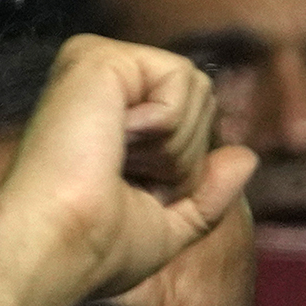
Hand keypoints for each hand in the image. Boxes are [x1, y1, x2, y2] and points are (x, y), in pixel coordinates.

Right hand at [0, 36, 253, 305]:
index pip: (189, 120)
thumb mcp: (166, 227)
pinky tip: (116, 139)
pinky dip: (164, 123)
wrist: (59, 248)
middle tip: (125, 177)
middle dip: (181, 156)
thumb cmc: (94, 249)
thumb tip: (247, 156)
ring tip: (117, 160)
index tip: (131, 194)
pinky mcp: (97, 56)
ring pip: (196, 87)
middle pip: (200, 99)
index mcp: (109, 118)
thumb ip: (208, 193)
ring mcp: (96, 67)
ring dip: (173, 145)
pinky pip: (180, 76)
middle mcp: (100, 85)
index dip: (181, 170)